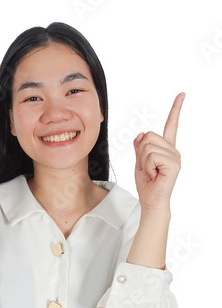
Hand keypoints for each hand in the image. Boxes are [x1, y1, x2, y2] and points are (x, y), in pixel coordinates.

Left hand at [133, 92, 184, 210]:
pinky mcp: (173, 163)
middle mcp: (173, 150)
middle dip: (140, 153)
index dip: (176, 109)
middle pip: (148, 136)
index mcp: (166, 148)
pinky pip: (151, 156)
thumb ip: (140, 147)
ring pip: (147, 146)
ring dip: (143, 162)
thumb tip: (141, 135)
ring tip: (151, 173)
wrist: (150, 201)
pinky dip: (147, 167)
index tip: (182, 94)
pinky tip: (154, 175)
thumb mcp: (139, 162)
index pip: (171, 125)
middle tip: (147, 168)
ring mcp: (175, 156)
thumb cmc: (147, 184)